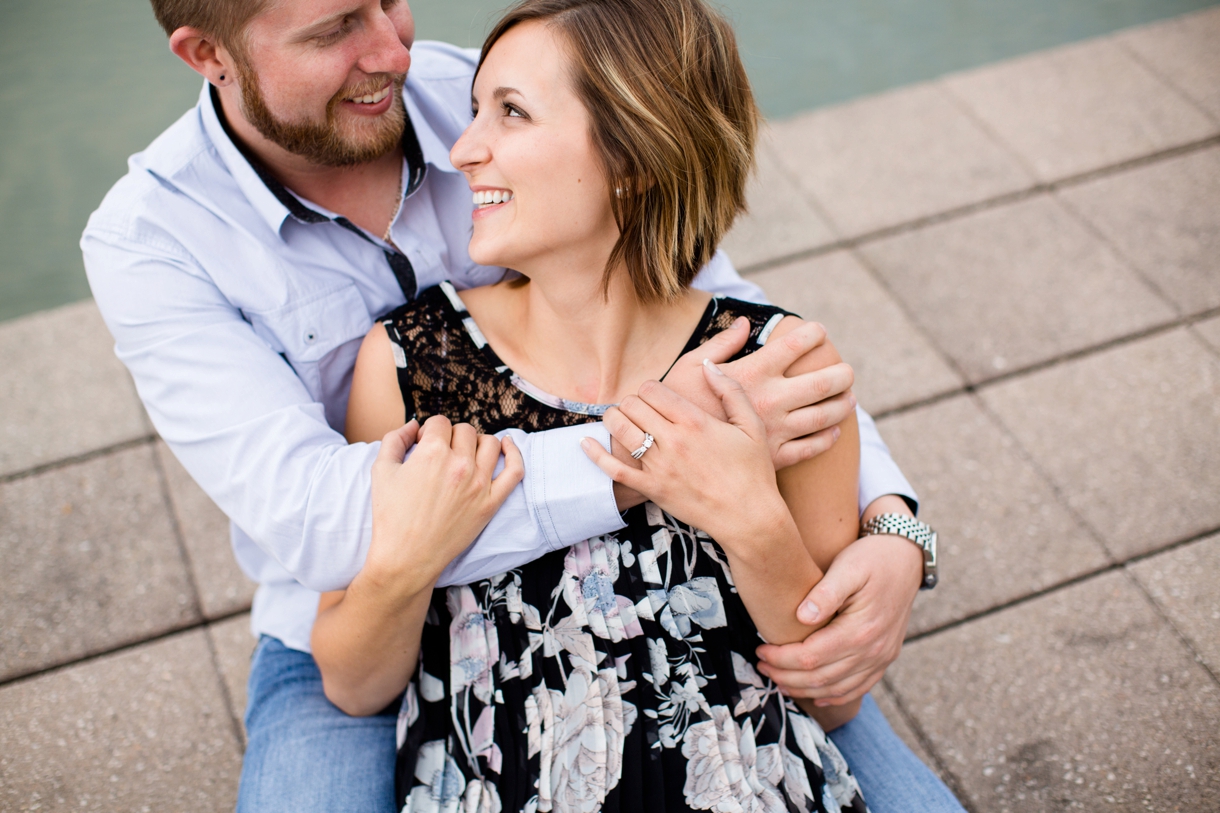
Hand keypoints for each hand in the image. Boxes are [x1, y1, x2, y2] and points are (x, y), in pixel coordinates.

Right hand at [364, 416, 523, 589]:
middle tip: (441, 453)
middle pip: (465, 431)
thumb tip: (413, 424)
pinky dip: (514, 453)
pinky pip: (515, 470)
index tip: (424, 443)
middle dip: (451, 437)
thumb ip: (395, 438)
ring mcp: (479, 484)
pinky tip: (507, 445)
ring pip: (490, 444)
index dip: (429, 430)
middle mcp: (459, 464)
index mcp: (432, 453)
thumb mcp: (381, 470)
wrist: (406, 557)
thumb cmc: (390, 516)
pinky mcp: (491, 503)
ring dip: (477, 442)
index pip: (440, 422)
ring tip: (466, 453)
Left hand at [584, 360, 789, 547]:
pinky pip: (613, 469)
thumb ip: (729, 390)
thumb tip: (707, 364)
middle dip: (632, 402)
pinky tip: (585, 442)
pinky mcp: (651, 489)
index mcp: (695, 422)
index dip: (649, 388)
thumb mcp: (751, 425)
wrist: (749, 517)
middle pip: (632, 405)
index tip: (656, 396)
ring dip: (614, 419)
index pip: (652, 389)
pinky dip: (595, 454)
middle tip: (639, 409)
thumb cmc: (753, 471)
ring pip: (619, 430)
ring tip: (619, 419)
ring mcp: (659, 467)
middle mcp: (673, 441)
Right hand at [661, 317, 856, 468]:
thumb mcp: (689, 365)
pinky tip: (832, 430)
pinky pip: (811, 447)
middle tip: (848, 371)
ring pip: (825, 415)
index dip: (813, 334)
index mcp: (753, 372)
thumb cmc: (673, 404)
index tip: (819, 332)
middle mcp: (772, 399)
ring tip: (849, 398)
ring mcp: (776, 429)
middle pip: (823, 382)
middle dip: (842, 373)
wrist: (665, 450)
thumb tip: (745, 323)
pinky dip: (827, 438)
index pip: (795, 345)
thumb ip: (722, 343)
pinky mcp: (774, 456)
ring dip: (842, 404)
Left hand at [753, 531, 922, 705]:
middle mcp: (873, 650)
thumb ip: (826, 592)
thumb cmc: (872, 558)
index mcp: (860, 629)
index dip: (782, 659)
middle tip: (761, 667)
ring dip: (805, 690)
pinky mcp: (885, 657)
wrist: (906, 558)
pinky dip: (834, 695)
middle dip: (786, 676)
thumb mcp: (848, 566)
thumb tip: (801, 616)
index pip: (811, 657)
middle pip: (821, 678)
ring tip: (779, 681)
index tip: (760, 651)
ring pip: (837, 688)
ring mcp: (881, 657)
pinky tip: (816, 695)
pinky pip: (859, 688)